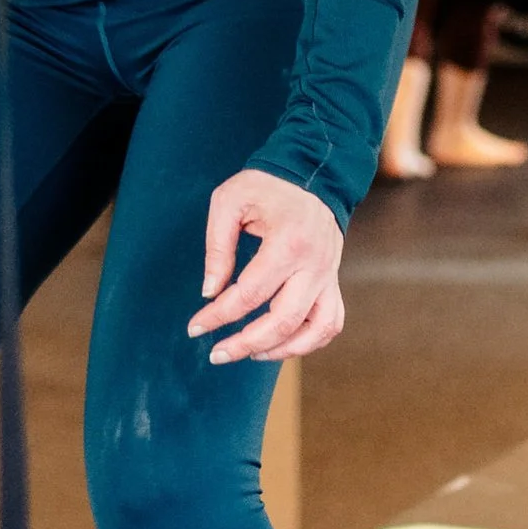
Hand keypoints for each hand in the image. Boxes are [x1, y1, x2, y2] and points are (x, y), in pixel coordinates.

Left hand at [190, 169, 344, 363]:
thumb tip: (210, 292)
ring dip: (279, 350)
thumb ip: (217, 247)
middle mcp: (314, 264)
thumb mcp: (230, 202)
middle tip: (217, 354)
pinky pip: (329, 324)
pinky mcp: (332, 281)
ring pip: (313, 330)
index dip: (218, 315)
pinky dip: (308, 342)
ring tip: (248, 354)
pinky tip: (279, 345)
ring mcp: (328, 276)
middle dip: (245, 344)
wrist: (313, 175)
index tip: (195, 327)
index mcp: (288, 242)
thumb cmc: (267, 186)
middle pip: (283, 321)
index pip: (250, 293)